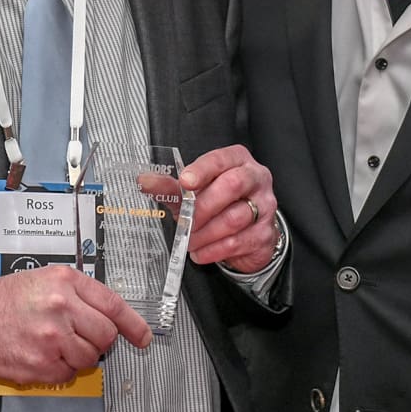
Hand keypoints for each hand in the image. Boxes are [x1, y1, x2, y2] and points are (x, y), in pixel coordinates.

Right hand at [0, 264, 149, 385]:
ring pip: (91, 358)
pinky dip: (62, 368)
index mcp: (65, 283)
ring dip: (80, 355)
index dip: (133, 324)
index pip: (112, 305)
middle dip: (99, 340)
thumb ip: (81, 293)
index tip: (143, 336)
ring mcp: (51, 339)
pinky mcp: (41, 364)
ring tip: (58, 343)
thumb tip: (112, 316)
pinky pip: (70, 373)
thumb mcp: (47, 279)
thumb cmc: (8, 299)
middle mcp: (60, 308)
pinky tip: (45, 354)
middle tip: (81, 336)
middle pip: (106, 335)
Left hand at [181, 145, 278, 271]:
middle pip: (232, 186)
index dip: (201, 170)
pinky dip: (213, 250)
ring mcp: (264, 206)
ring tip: (190, 239)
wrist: (248, 230)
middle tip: (185, 221)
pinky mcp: (264, 233)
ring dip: (205, 233)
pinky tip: (202, 251)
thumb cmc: (222, 202)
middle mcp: (255, 179)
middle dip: (202, 207)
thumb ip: (171, 187)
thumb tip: (146, 181)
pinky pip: (237, 242)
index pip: (220, 160)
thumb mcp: (195, 191)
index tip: (184, 181)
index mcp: (237, 161)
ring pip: (234, 218)